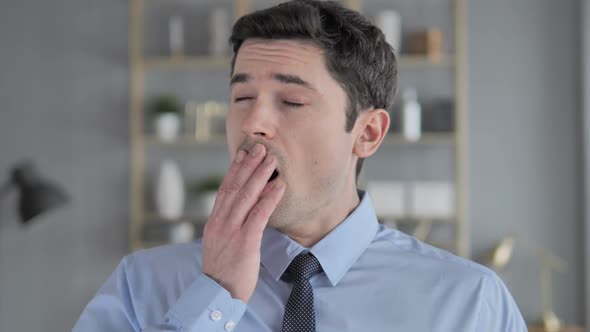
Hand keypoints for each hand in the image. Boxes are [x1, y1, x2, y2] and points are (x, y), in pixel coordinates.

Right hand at [201, 143, 284, 302]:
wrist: (217, 293)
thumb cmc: (222, 271)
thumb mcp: (219, 243)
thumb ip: (227, 225)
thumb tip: (239, 209)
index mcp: (214, 222)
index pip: (225, 189)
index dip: (235, 170)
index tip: (243, 154)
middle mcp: (220, 222)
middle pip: (235, 187)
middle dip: (249, 166)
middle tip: (261, 147)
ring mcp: (231, 231)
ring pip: (246, 196)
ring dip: (260, 176)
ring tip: (272, 160)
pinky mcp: (245, 242)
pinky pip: (259, 215)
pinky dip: (269, 198)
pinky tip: (279, 186)